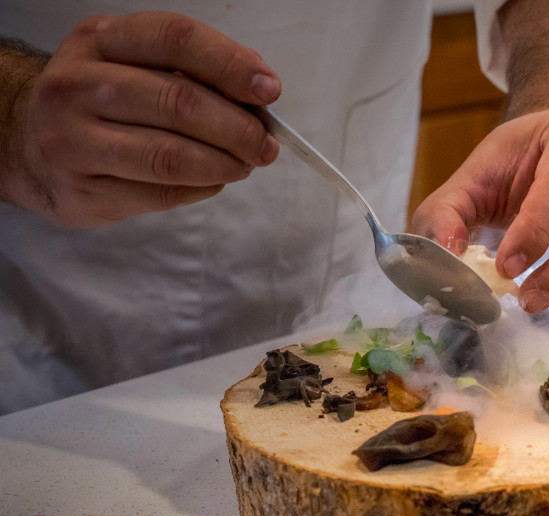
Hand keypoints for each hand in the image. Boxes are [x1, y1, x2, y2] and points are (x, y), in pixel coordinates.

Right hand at [6, 12, 279, 226]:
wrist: (29, 144)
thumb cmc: (104, 100)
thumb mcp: (137, 64)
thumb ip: (194, 70)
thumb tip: (260, 88)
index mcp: (100, 40)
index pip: (175, 39)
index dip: (230, 65)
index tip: (270, 91)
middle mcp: (76, 85)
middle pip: (179, 103)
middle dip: (238, 128)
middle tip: (266, 144)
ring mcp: (72, 140)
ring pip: (171, 156)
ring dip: (224, 164)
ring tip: (245, 164)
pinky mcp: (81, 191)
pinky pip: (161, 193)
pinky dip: (202, 189)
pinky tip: (212, 181)